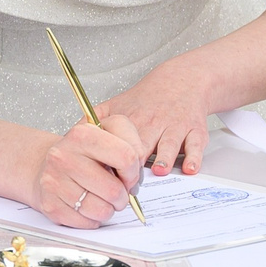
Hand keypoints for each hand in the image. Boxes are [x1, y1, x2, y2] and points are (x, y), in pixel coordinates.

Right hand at [27, 116, 143, 225]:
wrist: (45, 165)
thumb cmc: (83, 152)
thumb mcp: (108, 132)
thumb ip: (132, 143)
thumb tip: (136, 174)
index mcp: (82, 134)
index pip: (126, 157)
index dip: (134, 172)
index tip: (128, 174)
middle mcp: (63, 156)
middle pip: (114, 190)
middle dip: (122, 195)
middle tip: (116, 190)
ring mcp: (54, 182)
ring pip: (102, 210)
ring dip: (108, 208)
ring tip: (100, 197)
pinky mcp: (50, 205)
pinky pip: (87, 223)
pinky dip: (93, 219)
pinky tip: (86, 205)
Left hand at [101, 61, 217, 174]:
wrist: (181, 81)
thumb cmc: (147, 100)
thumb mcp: (115, 106)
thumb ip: (92, 121)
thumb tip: (69, 138)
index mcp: (131, 122)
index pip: (118, 144)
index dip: (112, 162)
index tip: (108, 177)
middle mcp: (153, 124)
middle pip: (142, 146)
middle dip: (136, 166)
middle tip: (130, 185)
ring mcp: (175, 127)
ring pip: (169, 144)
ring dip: (164, 158)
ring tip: (159, 170)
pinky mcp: (195, 131)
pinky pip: (196, 145)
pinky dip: (194, 157)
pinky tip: (189, 168)